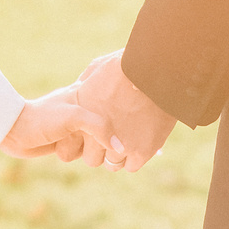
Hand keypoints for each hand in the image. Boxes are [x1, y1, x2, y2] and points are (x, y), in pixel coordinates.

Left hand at [0, 89, 115, 162]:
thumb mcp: (75, 116)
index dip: (118, 117)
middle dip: (97, 140)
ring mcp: (80, 126)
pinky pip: (86, 153)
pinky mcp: (71, 140)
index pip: (117, 106)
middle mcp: (88, 109)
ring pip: (99, 147)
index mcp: (91, 94)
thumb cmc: (44, 117)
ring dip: (84, 149)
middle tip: (74, 131)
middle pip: (111, 133)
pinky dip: (77, 153)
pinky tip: (60, 145)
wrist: (13, 129)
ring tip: (64, 137)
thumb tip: (121, 149)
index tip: (98, 124)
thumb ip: (100, 128)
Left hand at [73, 51, 175, 171]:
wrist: (155, 70)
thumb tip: (82, 89)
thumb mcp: (98, 67)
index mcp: (83, 117)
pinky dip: (136, 155)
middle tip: (114, 136)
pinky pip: (131, 165)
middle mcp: (96, 135)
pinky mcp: (141, 151)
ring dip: (119, 153)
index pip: (73, 146)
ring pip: (113, 163)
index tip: (95, 131)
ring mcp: (119, 145)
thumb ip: (87, 82)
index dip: (85, 139)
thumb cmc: (129, 64)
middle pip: (92, 158)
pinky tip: (141, 140)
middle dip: (101, 149)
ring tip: (129, 136)